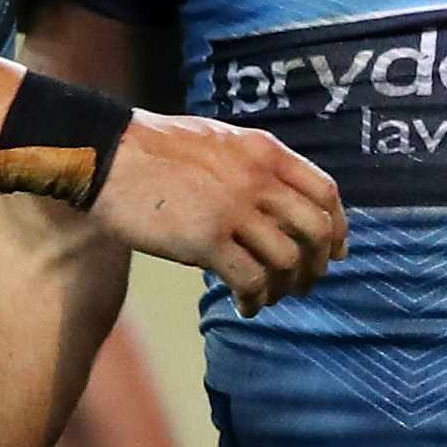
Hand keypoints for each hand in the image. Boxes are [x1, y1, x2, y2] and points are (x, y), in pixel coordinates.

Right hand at [92, 113, 345, 314]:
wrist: (108, 154)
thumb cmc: (156, 149)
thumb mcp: (220, 141)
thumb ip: (252, 167)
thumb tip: (275, 210)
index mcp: (264, 151)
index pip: (324, 192)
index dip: (338, 227)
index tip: (337, 251)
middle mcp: (258, 178)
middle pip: (315, 231)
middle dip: (317, 265)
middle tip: (306, 284)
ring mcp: (233, 209)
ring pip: (286, 260)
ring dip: (284, 287)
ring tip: (269, 298)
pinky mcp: (206, 239)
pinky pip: (249, 279)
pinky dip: (255, 299)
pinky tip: (245, 305)